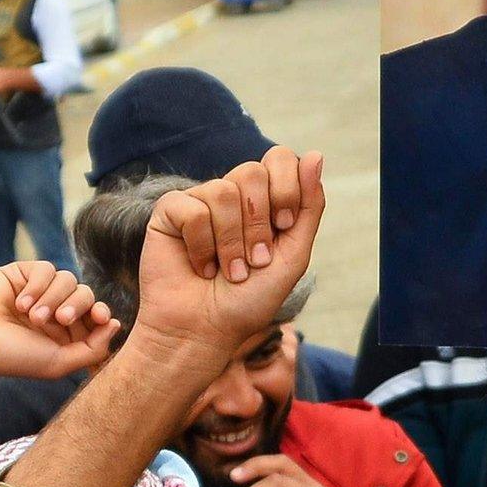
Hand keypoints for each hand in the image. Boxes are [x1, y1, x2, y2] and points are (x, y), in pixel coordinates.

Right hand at [0, 262, 118, 380]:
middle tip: (59, 319)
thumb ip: (93, 349)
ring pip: (69, 279)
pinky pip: (47, 268)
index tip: (102, 317)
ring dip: (54, 298)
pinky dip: (38, 285)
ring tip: (32, 316)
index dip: (102, 313)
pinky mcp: (22, 274)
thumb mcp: (58, 363)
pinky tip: (20, 302)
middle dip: (78, 306)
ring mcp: (40, 291)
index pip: (96, 315)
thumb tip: (117, 324)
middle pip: (86, 294)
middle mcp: (55, 310)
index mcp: (66, 333)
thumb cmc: (12, 356)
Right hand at [136, 146, 324, 350]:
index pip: (281, 158)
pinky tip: (199, 267)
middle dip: (259, 223)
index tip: (283, 226)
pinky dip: (202, 246)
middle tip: (255, 259)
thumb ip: (308, 206)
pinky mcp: (170, 212)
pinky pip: (193, 210)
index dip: (286, 188)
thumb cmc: (249, 299)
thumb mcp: (293, 255)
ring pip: (224, 192)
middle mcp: (233, 195)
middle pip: (253, 172)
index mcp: (265, 200)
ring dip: (231, 242)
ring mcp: (200, 200)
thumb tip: (316, 155)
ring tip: (228, 271)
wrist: (205, 330)